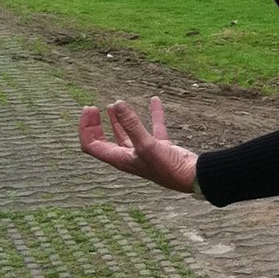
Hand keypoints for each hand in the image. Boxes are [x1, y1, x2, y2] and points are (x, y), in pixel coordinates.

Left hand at [79, 97, 198, 192]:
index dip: (86, 128)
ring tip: (114, 105)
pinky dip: (152, 114)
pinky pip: (153, 127)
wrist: (191, 176)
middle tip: (92, 108)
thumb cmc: (167, 167)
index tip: (90, 109)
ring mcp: (143, 152)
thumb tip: (117, 103)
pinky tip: (154, 101)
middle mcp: (128, 156)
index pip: (92, 145)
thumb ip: (132, 124)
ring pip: (125, 134)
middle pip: (104, 141)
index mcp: (119, 159)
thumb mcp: (147, 144)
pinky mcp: (159, 147)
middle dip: (96, 125)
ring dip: (118, 120)